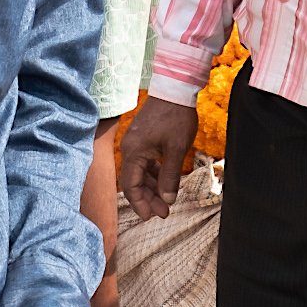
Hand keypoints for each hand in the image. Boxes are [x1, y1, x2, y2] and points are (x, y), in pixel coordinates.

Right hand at [119, 94, 199, 220]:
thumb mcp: (175, 150)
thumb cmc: (176, 117)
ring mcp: (136, 143)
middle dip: (148, 198)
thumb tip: (167, 199)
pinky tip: (165, 181)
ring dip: (152, 187)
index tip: (152, 217)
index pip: (131, 186)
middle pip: (134, 182)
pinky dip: (154, 174)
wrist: (175, 89)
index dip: (140, 204)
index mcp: (134, 153)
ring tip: (167, 200)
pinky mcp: (143, 138)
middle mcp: (130, 149)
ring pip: (140, 173)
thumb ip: (169, 177)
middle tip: (164, 212)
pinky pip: (145, 162)